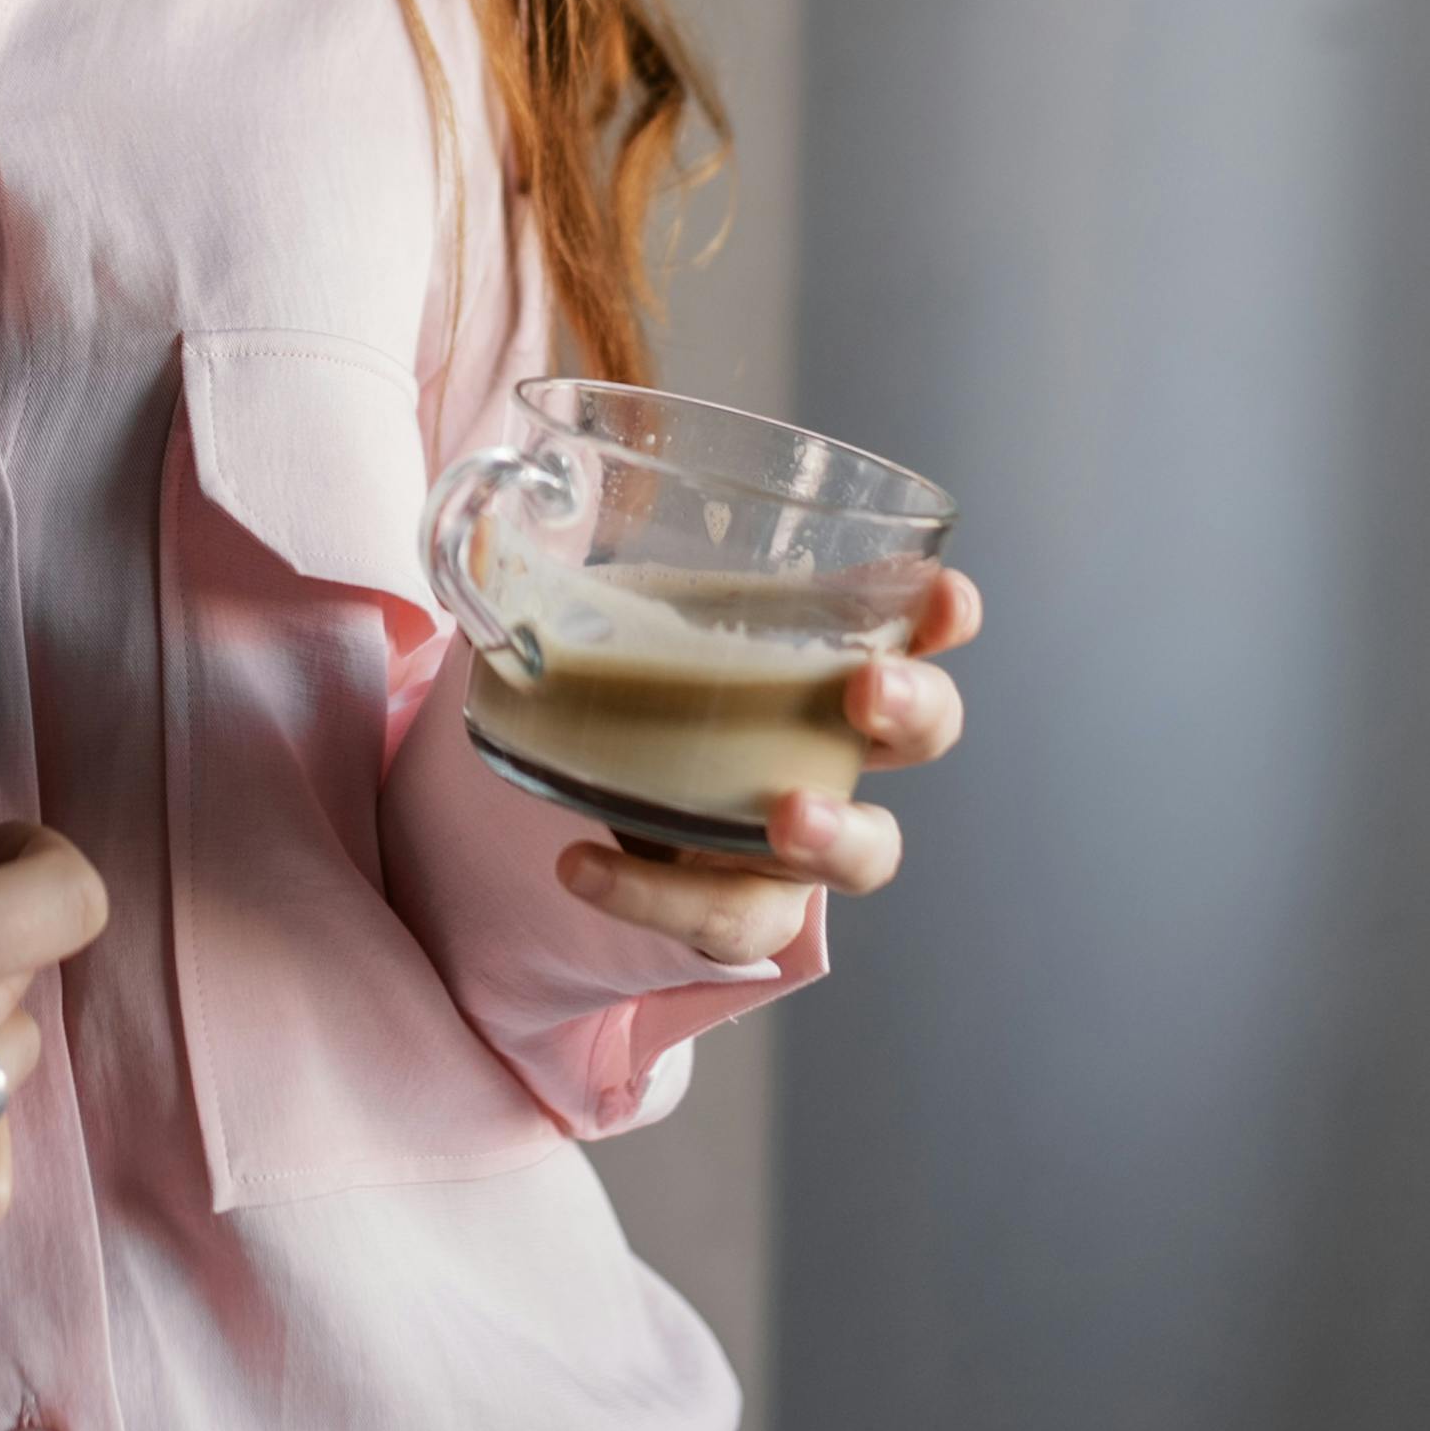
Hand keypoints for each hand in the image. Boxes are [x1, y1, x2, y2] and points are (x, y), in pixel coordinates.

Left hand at [552, 565, 981, 969]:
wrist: (576, 788)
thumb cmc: (623, 677)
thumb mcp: (593, 612)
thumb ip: (551, 560)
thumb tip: (483, 509)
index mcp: (816, 653)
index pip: (914, 626)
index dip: (943, 614)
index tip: (945, 598)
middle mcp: (831, 743)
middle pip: (922, 735)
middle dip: (917, 709)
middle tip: (870, 693)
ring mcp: (796, 835)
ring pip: (866, 855)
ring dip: (838, 834)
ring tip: (785, 818)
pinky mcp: (739, 904)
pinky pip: (725, 920)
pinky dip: (654, 897)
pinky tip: (580, 865)